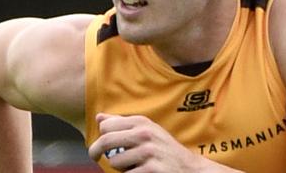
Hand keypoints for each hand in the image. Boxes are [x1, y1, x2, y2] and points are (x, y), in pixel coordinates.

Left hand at [88, 113, 238, 172]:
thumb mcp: (147, 131)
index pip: (106, 126)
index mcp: (142, 122)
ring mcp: (148, 152)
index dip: (100, 136)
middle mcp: (145, 134)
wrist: (189, 168)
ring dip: (118, 168)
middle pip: (106, 141)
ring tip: (131, 166)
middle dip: (95, 152)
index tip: (101, 146)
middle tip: (96, 158)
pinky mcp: (151, 170)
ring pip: (114, 162)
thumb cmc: (164, 150)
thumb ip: (123, 124)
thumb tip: (99, 117)